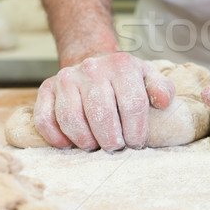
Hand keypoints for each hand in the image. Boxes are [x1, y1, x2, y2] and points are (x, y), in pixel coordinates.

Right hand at [34, 52, 174, 150]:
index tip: (136, 143)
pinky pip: (45, 119)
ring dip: (85, 141)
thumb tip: (164, 102)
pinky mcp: (47, 88)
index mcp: (122, 66)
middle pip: (101, 114)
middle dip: (111, 140)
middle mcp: (93, 69)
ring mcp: (67, 78)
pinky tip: (70, 144)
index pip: (132, 104)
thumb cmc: (125, 77)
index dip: (136, 131)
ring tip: (96, 146)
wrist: (94, 61)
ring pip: (71, 119)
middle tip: (116, 148)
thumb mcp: (148, 76)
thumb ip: (161, 88)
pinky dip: (57, 138)